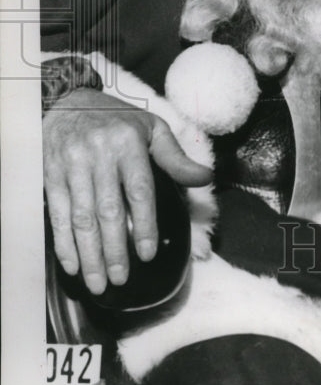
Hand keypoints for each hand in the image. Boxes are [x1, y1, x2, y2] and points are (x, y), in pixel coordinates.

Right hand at [43, 88, 211, 294]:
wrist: (67, 102)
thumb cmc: (116, 119)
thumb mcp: (152, 128)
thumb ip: (176, 157)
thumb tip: (206, 178)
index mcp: (128, 142)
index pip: (138, 190)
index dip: (143, 225)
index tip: (147, 254)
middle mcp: (98, 153)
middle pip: (107, 210)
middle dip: (114, 250)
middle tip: (121, 279)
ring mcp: (72, 164)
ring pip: (81, 217)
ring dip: (89, 254)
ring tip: (98, 282)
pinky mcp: (50, 174)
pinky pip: (57, 213)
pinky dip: (64, 242)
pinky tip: (73, 264)